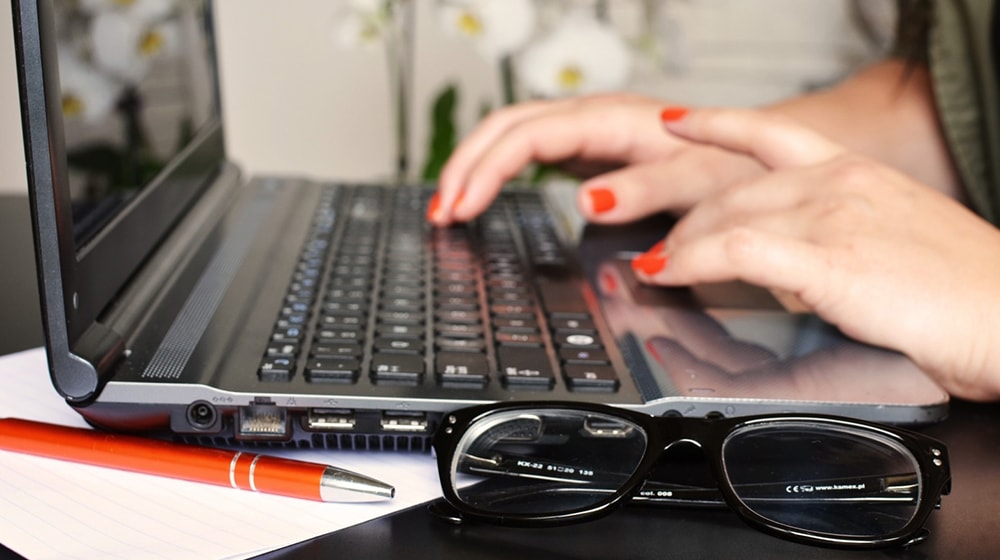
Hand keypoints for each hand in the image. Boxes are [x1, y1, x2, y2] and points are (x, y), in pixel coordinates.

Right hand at [428, 94, 762, 225]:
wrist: (757, 154)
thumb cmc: (732, 168)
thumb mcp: (699, 182)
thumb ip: (647, 188)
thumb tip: (587, 200)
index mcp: (614, 121)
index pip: (529, 137)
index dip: (487, 171)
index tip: (461, 209)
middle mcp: (595, 118)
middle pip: (507, 127)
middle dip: (466, 167)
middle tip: (440, 214)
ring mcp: (589, 131)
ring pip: (511, 134)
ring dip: (474, 167)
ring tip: (447, 206)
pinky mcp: (589, 149)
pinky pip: (528, 150)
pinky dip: (497, 172)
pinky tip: (482, 195)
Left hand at [632, 107, 999, 400]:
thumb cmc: (965, 292)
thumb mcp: (892, 242)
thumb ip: (835, 239)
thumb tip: (787, 264)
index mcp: (856, 173)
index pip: (770, 133)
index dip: (716, 124)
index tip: (679, 123)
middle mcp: (840, 182)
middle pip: (733, 189)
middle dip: (688, 222)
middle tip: (662, 247)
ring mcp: (832, 216)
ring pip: (726, 217)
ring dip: (680, 246)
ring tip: (656, 267)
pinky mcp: (828, 259)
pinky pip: (736, 251)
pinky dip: (691, 261)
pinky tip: (671, 273)